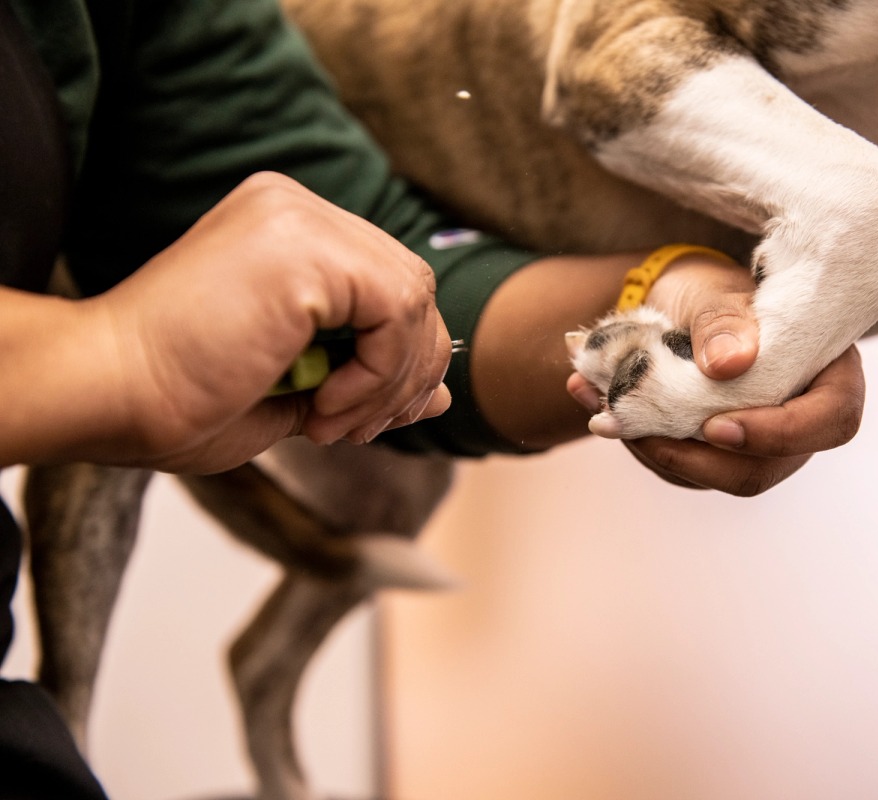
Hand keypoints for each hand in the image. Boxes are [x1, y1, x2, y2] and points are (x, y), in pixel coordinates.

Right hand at [90, 172, 449, 471]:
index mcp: (288, 228)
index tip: (362, 420)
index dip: (399, 360)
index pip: (390, 284)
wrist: (108, 395)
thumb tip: (444, 393)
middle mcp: (296, 208)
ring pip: (415, 298)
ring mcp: (300, 218)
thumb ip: (372, 380)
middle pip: (413, 287)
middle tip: (357, 429)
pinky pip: (397, 311)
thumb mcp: (300, 391)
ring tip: (331, 425)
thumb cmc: (179, 398)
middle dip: (406, 372)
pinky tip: (322, 408)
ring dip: (391, 382)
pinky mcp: (305, 247)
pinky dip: (378, 374)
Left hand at [567, 253, 864, 495]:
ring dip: (654, 449)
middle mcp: (799, 421)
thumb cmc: (714, 294)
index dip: (780, 433)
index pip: (832, 420)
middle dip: (697, 458)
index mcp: (827, 375)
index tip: (717, 426)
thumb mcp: (717, 294)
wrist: (678, 309)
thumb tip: (727, 364)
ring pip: (714, 476)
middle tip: (640, 431)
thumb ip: (723, 322)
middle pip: (765, 468)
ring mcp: (757, 447)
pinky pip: (681, 467)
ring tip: (601, 410)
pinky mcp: (713, 459)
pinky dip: (638, 442)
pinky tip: (599, 408)